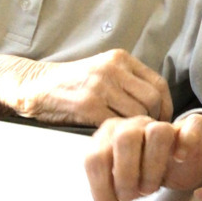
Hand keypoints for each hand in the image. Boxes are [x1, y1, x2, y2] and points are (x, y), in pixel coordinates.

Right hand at [14, 48, 171, 125]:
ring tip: (132, 140)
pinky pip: (114, 123)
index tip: (164, 122)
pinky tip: (114, 141)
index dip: (166, 106)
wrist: (34, 86)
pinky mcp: (87, 104)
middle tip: (148, 136)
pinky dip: (117, 135)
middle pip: (152, 99)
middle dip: (155, 120)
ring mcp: (100, 85)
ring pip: (136, 112)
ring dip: (137, 130)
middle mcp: (113, 68)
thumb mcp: (104, 71)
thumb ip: (128, 81)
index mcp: (121, 59)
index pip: (158, 83)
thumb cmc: (73, 83)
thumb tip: (158, 106)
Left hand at [85, 113, 201, 200]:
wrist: (182, 161)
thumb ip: (109, 190)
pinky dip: (186, 143)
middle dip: (125, 175)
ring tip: (150, 188)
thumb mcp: (122, 183)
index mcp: (112, 134)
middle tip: (131, 197)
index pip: (96, 156)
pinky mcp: (193, 127)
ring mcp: (165, 124)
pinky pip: (193, 125)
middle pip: (125, 137)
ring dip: (153, 166)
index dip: (101, 188)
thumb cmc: (147, 172)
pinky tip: (179, 158)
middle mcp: (136, 124)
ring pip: (158, 132)